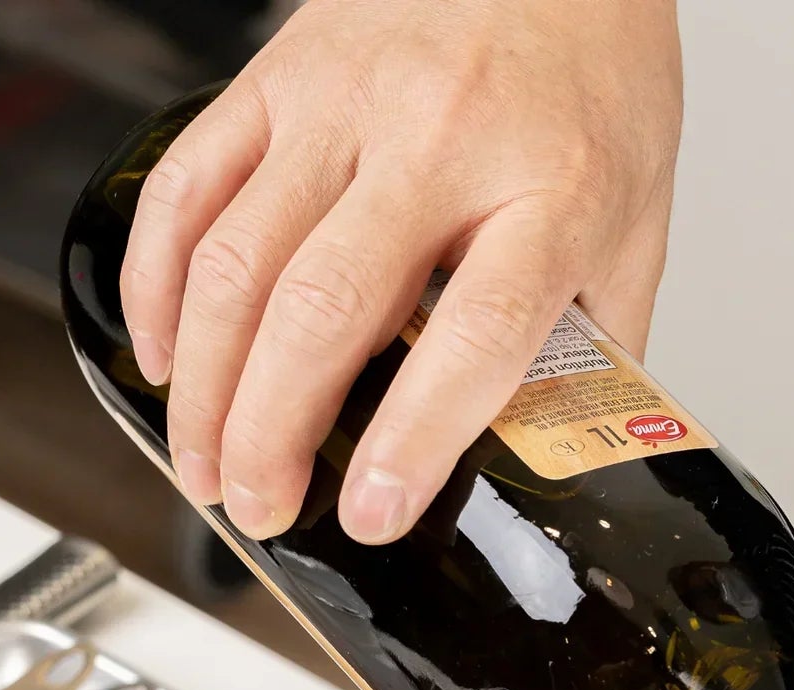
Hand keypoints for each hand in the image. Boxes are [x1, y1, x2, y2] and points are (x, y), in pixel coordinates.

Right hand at [119, 0, 681, 544]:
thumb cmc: (596, 84)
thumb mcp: (636, 228)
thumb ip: (599, 347)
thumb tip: (560, 458)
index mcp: (552, 195)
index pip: (476, 336)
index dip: (416, 437)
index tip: (375, 509)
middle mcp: (441, 145)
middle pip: (329, 307)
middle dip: (273, 430)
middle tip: (262, 507)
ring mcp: (345, 104)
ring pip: (240, 257)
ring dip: (205, 380)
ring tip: (208, 464)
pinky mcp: (278, 77)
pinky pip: (190, 181)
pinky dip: (157, 276)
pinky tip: (162, 352)